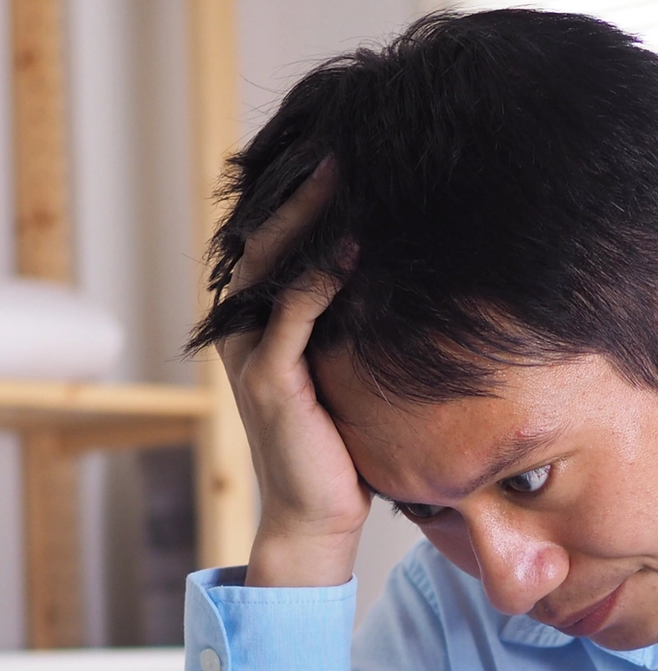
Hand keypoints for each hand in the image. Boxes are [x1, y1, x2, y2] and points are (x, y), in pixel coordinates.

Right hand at [217, 157, 370, 585]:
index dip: (299, 207)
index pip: (273, 251)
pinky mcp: (272, 383)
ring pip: (273, 271)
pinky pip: (293, 317)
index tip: (343, 165)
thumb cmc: (341, 452)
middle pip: (265, 245)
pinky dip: (319, 280)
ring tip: (343, 179)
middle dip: (301, 198)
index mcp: (260, 330)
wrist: (318, 518)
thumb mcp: (348, 378)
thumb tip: (399, 285)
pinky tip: (350, 249)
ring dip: (308, 223)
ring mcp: (254, 358)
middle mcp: (246, 336)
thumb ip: (350, 331)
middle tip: (341, 152)